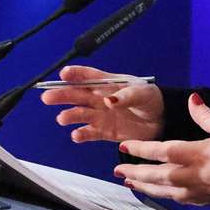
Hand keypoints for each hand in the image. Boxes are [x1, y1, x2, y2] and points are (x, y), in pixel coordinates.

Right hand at [40, 64, 164, 142]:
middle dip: (61, 95)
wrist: (161, 121)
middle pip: (76, 94)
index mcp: (108, 83)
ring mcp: (100, 114)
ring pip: (79, 113)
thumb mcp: (143, 93)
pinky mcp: (103, 131)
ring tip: (63, 118)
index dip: (75, 74)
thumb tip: (109, 100)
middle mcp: (99, 97)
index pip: (88, 75)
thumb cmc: (150, 100)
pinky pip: (89, 132)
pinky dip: (81, 134)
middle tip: (48, 97)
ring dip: (69, 115)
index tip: (64, 74)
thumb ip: (127, 96)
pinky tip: (76, 135)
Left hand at [114, 94, 209, 204]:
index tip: (125, 146)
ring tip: (128, 181)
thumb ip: (207, 116)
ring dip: (144, 186)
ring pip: (163, 191)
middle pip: (156, 175)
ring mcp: (197, 191)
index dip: (142, 149)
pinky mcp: (203, 201)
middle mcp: (193, 175)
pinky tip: (154, 192)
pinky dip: (160, 194)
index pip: (162, 151)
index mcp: (199, 153)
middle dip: (135, 172)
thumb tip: (191, 100)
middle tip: (117, 169)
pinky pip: (175, 199)